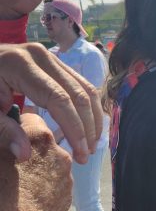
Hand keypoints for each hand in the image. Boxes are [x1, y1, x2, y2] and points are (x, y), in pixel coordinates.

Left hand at [0, 43, 102, 161]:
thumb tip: (25, 154)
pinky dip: (86, 108)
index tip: (80, 155)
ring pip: (84, 87)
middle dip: (87, 127)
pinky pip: (78, 83)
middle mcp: (40, 55)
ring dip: (92, 119)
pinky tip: (86, 128)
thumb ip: (3, 130)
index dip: (74, 129)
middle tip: (87, 155)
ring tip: (90, 145)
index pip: (59, 99)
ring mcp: (48, 55)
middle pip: (78, 93)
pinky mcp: (52, 61)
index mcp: (20, 64)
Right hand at [14, 114, 72, 210]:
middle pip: (44, 143)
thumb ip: (5, 135)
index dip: (20, 126)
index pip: (31, 117)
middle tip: (14, 165)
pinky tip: (31, 196)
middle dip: (32, 149)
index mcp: (39, 137)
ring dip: (41, 168)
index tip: (11, 137)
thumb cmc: (1, 188)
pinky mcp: (68, 195)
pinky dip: (46, 187)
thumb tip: (10, 129)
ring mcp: (66, 176)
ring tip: (22, 184)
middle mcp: (59, 153)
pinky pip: (57, 184)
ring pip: (52, 164)